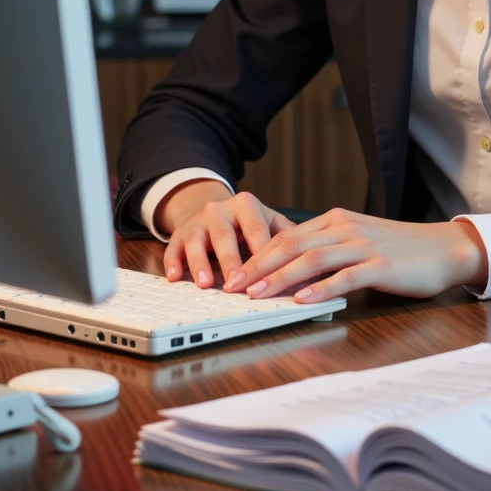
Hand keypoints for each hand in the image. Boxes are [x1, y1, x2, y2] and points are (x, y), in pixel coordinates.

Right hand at [158, 181, 295, 287]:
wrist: (212, 209)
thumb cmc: (247, 223)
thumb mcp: (268, 221)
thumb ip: (288, 237)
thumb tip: (317, 263)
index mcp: (247, 205)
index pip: (257, 231)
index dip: (263, 255)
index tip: (270, 276)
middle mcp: (221, 209)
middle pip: (225, 235)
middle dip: (231, 261)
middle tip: (236, 284)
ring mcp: (198, 221)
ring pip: (198, 241)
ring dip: (201, 263)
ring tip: (206, 284)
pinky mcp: (180, 234)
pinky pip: (174, 248)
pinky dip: (174, 262)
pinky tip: (175, 277)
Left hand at [224, 209, 488, 303]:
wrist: (444, 248)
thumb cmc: (400, 250)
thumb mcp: (358, 242)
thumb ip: (328, 251)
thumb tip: (293, 272)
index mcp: (336, 221)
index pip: (288, 236)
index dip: (258, 255)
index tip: (234, 273)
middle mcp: (345, 228)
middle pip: (292, 245)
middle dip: (259, 266)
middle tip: (233, 286)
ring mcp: (363, 245)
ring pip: (313, 259)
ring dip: (281, 278)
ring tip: (257, 295)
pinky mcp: (380, 266)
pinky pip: (345, 277)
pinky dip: (321, 288)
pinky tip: (303, 300)